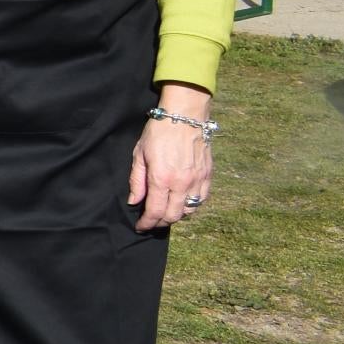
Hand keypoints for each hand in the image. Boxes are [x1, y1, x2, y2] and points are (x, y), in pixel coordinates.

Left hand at [128, 87, 211, 231]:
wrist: (184, 117)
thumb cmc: (158, 133)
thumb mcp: (139, 155)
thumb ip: (137, 181)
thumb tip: (134, 202)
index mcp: (161, 178)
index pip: (155, 211)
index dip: (147, 223)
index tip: (140, 227)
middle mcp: (182, 183)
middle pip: (173, 216)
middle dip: (160, 223)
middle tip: (151, 222)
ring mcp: (197, 180)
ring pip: (189, 210)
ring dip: (176, 215)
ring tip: (166, 212)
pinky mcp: (208, 176)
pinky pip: (202, 199)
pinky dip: (191, 206)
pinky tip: (182, 202)